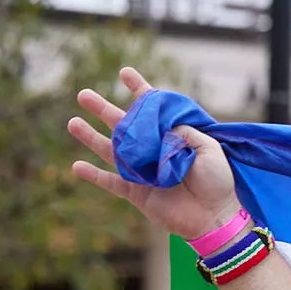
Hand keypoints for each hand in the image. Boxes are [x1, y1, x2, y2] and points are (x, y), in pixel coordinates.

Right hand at [67, 67, 242, 238]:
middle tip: (83, 94)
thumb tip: (156, 124)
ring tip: (72, 122)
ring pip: (111, 151)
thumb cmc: (217, 180)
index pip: (153, 110)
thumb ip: (182, 131)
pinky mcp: (136, 193)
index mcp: (172, 137)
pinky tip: (76, 166)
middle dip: (103, 109)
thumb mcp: (208, 147)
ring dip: (91, 137)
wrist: (215, 216)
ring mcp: (142, 172)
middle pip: (123, 126)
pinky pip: (111, 183)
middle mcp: (153, 151)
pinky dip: (94, 176)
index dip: (139, 90)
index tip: (125, 73)